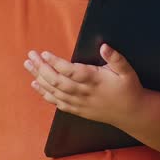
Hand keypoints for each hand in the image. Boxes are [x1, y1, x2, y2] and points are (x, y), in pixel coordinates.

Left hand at [24, 44, 144, 126]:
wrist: (132, 113)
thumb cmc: (129, 89)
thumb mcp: (127, 71)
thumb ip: (116, 58)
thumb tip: (104, 46)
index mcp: (95, 80)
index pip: (70, 71)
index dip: (56, 63)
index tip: (44, 53)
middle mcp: (84, 92)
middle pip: (57, 81)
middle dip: (41, 68)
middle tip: (30, 56)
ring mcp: (79, 103)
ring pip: (54, 91)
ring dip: (39, 78)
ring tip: (28, 65)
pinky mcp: (77, 110)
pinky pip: (57, 102)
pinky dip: (45, 94)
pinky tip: (35, 84)